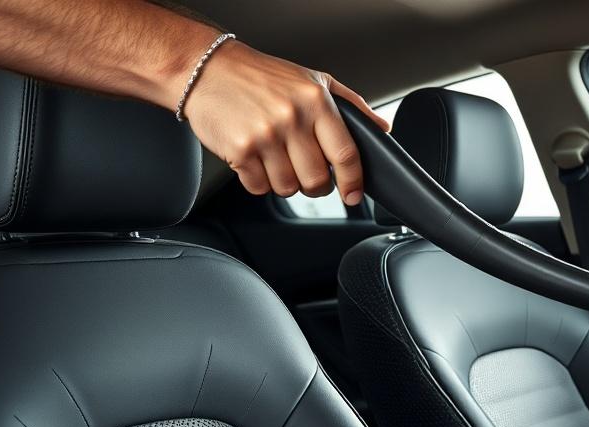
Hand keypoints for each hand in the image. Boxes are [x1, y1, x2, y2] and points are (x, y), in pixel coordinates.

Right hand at [182, 39, 388, 203]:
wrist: (206, 69)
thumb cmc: (262, 77)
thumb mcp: (313, 81)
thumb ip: (351, 105)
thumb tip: (381, 129)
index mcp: (315, 101)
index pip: (346, 154)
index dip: (353, 181)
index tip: (354, 195)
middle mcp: (292, 118)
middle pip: (318, 180)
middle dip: (315, 185)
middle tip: (307, 173)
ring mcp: (265, 136)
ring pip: (288, 188)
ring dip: (284, 182)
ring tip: (275, 158)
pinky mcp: (240, 151)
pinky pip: (259, 188)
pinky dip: (259, 181)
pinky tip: (255, 158)